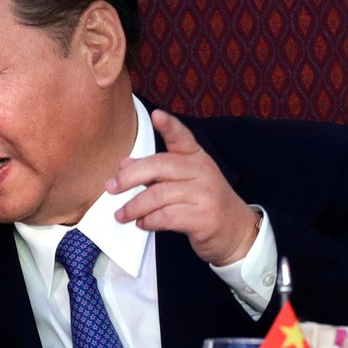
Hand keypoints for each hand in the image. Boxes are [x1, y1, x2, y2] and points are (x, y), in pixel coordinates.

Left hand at [109, 109, 259, 265]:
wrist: (236, 232)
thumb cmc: (203, 204)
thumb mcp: (184, 182)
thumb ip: (156, 172)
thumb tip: (124, 164)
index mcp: (197, 158)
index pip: (182, 138)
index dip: (170, 126)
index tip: (157, 115)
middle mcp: (203, 172)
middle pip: (159, 167)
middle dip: (129, 177)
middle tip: (111, 188)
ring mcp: (205, 194)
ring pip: (158, 195)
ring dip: (134, 206)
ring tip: (121, 214)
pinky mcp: (204, 217)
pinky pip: (166, 216)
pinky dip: (148, 221)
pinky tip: (142, 223)